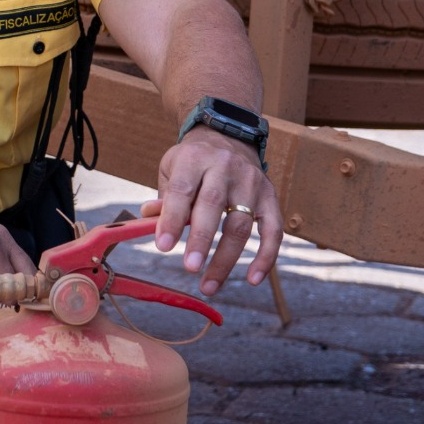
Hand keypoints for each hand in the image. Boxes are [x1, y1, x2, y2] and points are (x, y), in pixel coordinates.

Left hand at [144, 127, 280, 296]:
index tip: (162, 246)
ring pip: (241, 224)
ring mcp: (251, 182)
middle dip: (201, 239)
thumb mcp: (172, 168)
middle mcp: (225, 167)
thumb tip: (150, 222)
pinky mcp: (270, 198)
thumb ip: (164, 197)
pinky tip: (253, 278)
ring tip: (208, 285)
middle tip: (189, 267)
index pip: (182, 190)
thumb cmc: (194, 162)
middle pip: (213, 205)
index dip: (172, 219)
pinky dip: (265, 257)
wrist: (229, 138)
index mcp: (195, 158)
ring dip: (226, 258)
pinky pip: (273, 231)